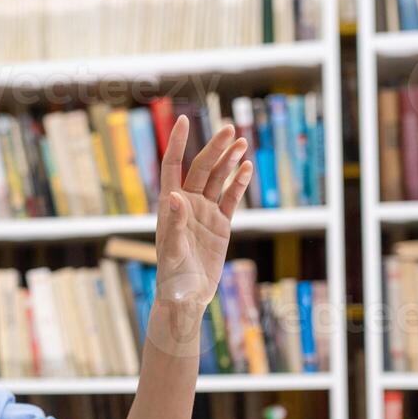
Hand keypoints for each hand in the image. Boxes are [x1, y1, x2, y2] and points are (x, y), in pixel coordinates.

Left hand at [154, 117, 253, 318]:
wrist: (187, 298)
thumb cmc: (172, 278)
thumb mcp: (172, 252)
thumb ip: (175, 225)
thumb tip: (175, 197)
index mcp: (170, 206)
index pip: (173, 167)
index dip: (178, 144)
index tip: (184, 120)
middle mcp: (187, 204)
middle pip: (201, 168)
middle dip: (215, 148)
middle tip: (230, 128)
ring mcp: (206, 213)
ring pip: (218, 180)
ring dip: (229, 161)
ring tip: (242, 142)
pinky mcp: (221, 225)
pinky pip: (231, 199)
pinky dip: (239, 183)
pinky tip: (248, 167)